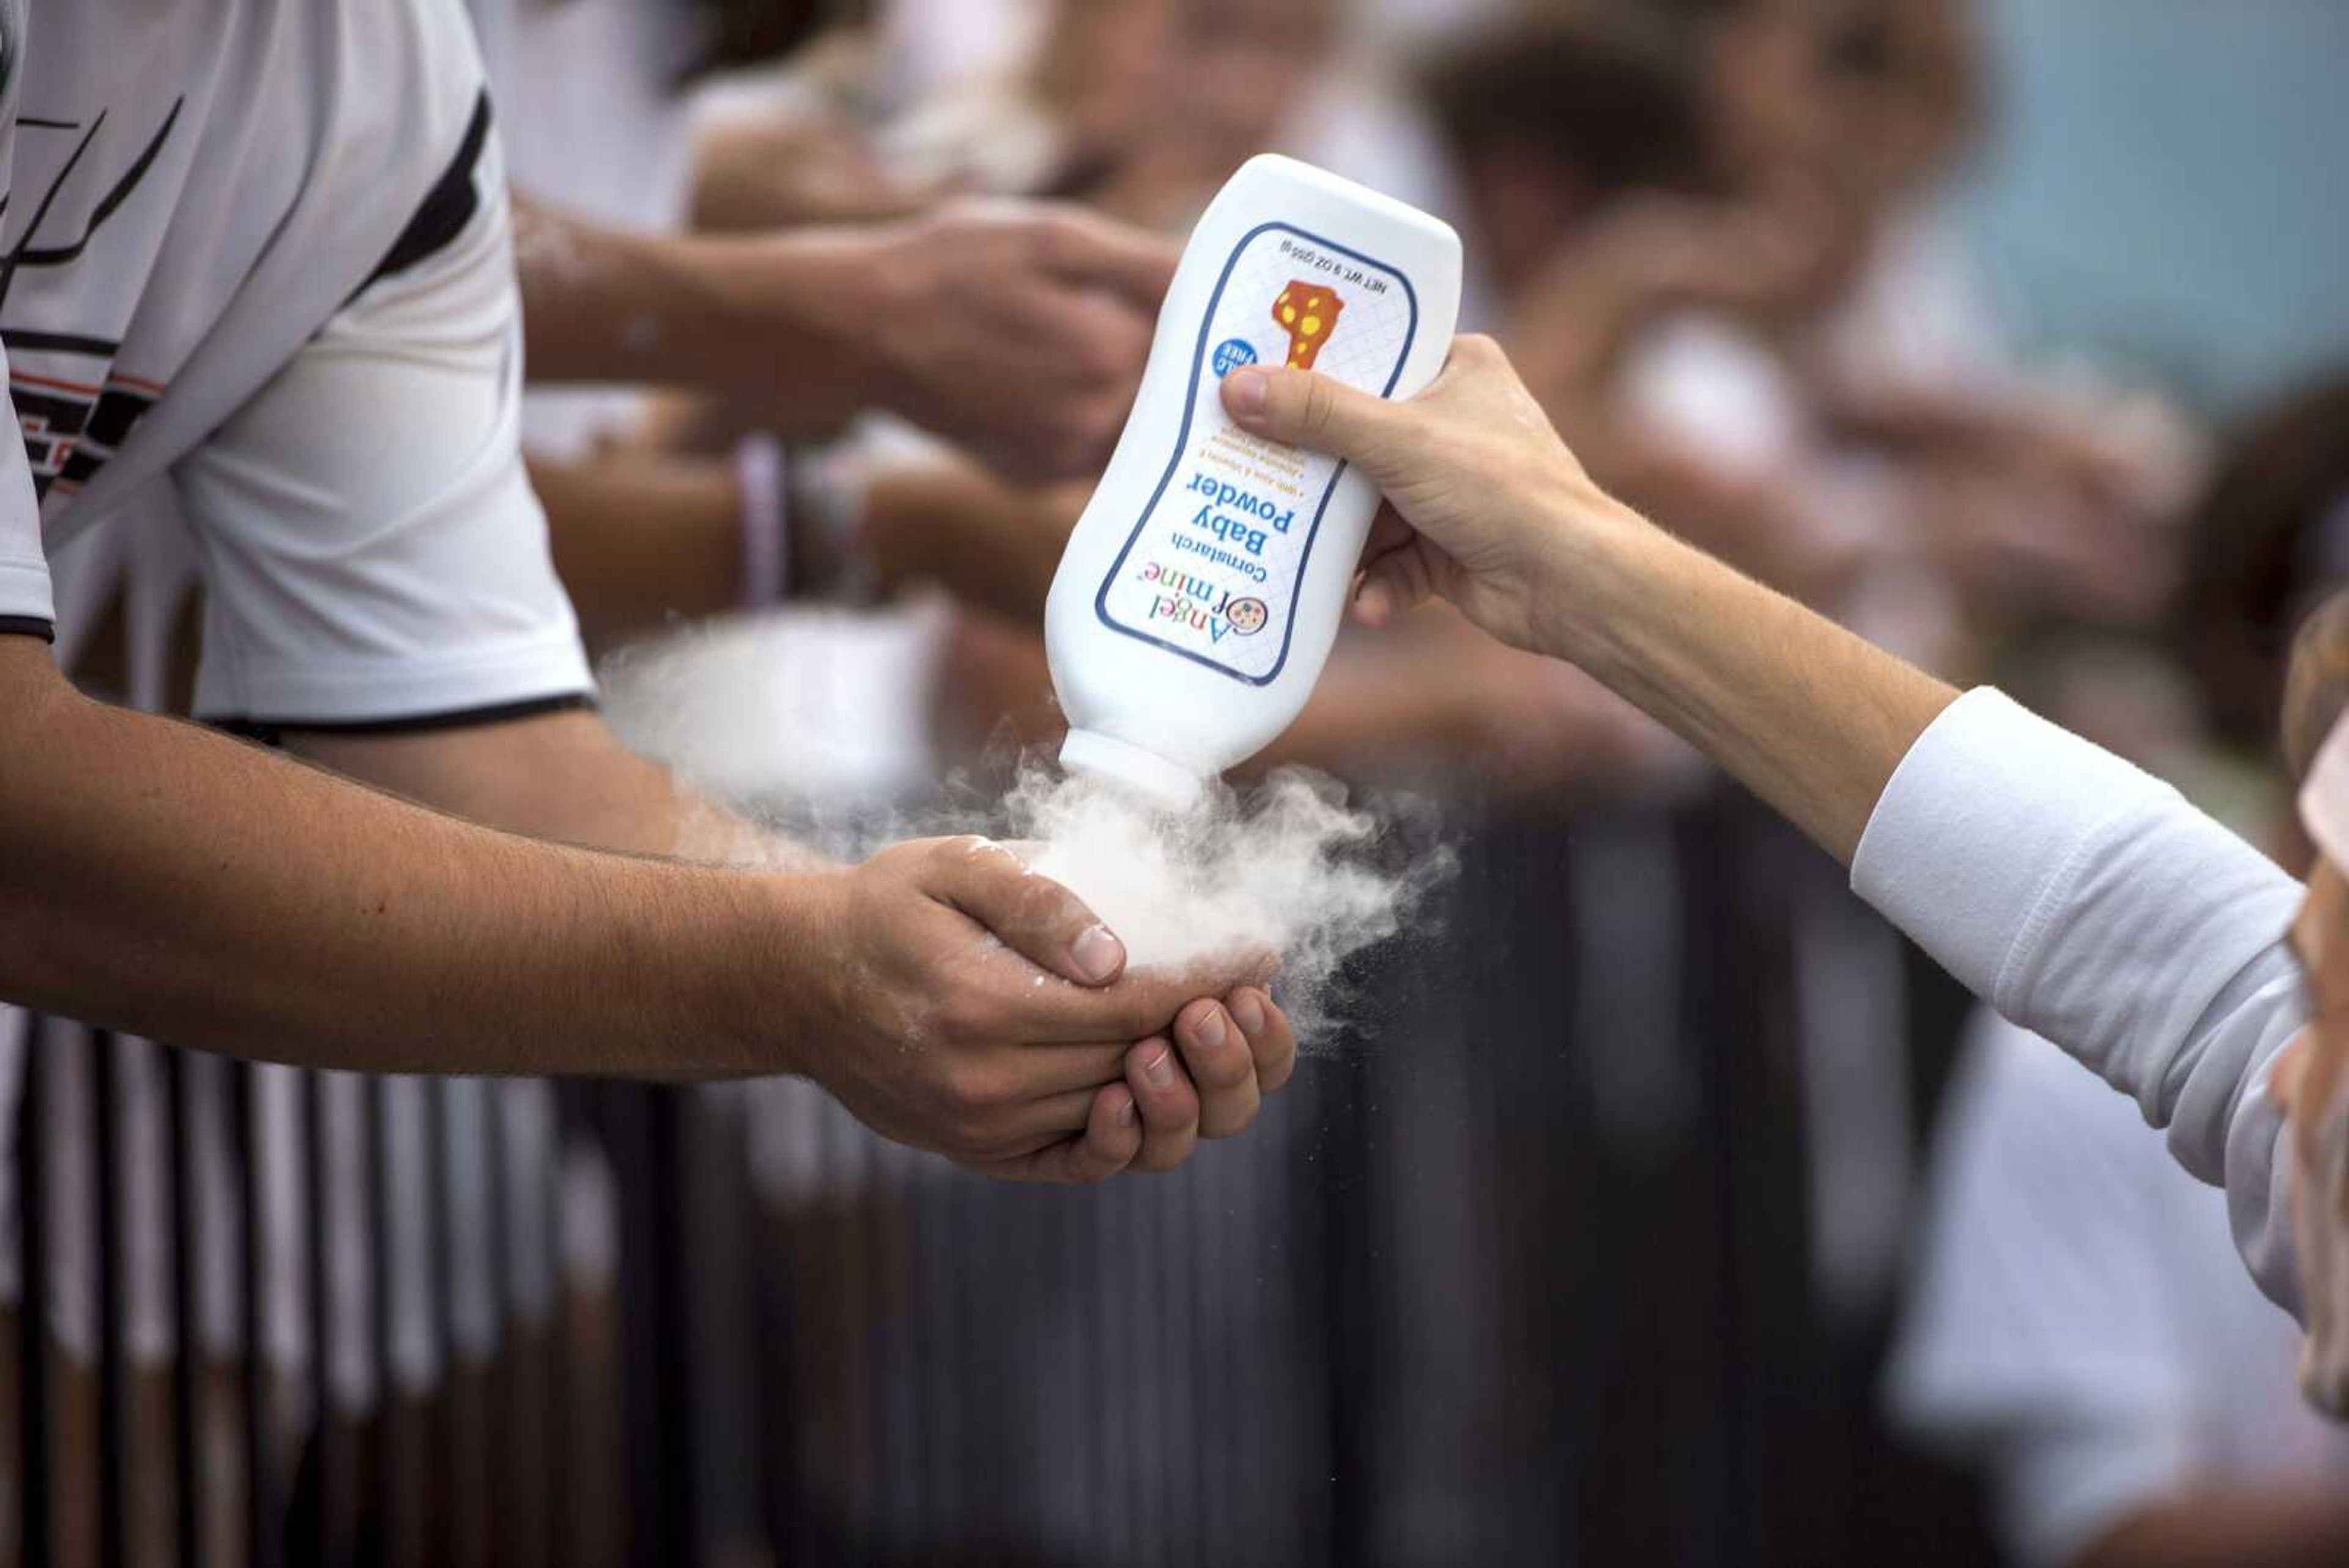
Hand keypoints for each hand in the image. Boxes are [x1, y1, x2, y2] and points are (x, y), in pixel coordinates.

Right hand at [777, 835, 1287, 1181]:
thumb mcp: (952, 867)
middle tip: (1252, 985)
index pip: (1133, 1000)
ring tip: (1213, 1027)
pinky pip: (1079, 1161)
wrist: (798, 981)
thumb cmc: (885, 909)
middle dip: (1208, 1022)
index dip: (1207, 975)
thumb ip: (1037, 900)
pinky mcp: (977, 1152)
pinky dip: (1130, 1131)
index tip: (1259, 948)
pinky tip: (1156, 1084)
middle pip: (1135, 1058)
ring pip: (1119, 1114)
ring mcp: (980, 1127)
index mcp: (981, 1003)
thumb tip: (1119, 956)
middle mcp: (982, 1079)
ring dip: (1182, 1077)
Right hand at [857, 200, 1176, 482]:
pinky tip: (1051, 379)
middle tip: (1133, 320)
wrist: (859, 332)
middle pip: (1167, 389)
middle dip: (1163, 357)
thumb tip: (1211, 286)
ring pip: (1132, 422)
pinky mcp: (1036, 477)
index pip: (1193, 342)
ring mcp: (1063, 458)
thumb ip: (1141, 265)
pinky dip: (1088, 417)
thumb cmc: (952, 268)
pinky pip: (1091, 448)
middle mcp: (1095, 421)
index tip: (1206, 305)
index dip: (1199, 319)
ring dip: (1127, 390)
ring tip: (1077, 343)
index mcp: (1112, 355)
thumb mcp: (1051, 238)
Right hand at [1220, 335, 1626, 660]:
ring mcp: (1448, 489)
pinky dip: (1376, 585)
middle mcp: (1452, 422)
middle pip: (1354, 436)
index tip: (1251, 372)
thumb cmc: (1504, 489)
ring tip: (1293, 554)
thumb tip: (1237, 387)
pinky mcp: (1447, 548)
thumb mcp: (1398, 438)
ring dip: (1337, 541)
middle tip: (1246, 466)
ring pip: (1364, 508)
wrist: (1572, 582)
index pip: (1372, 350)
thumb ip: (1316, 414)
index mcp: (1456, 367)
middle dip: (1308, 468)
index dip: (1311, 364)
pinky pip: (1391, 563)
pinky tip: (1365, 605)